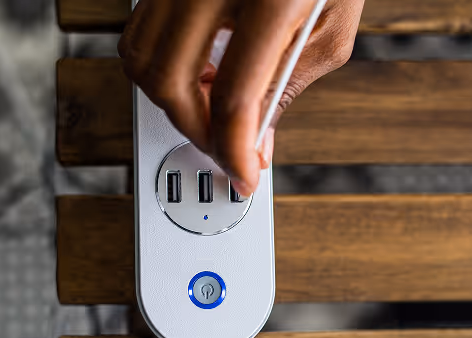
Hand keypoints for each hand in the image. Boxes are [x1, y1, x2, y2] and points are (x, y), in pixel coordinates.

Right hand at [119, 0, 364, 194]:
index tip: (243, 174)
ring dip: (173, 101)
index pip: (234, 98)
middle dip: (196, 130)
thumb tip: (254, 140)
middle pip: (168, 81)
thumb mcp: (330, 28)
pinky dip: (162, 68)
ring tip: (211, 106)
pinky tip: (196, 72)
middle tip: (225, 145)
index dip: (234, 151)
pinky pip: (140, 32)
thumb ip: (285, 89)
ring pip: (141, 59)